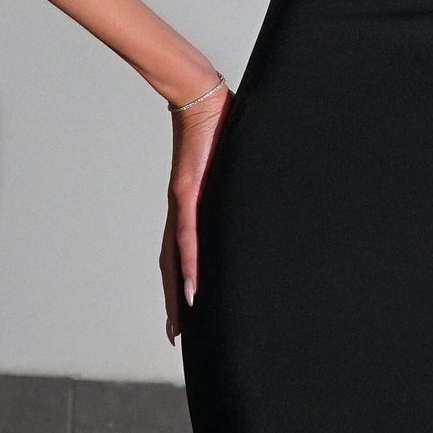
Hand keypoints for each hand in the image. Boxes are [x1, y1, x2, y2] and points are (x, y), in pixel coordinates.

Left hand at [161, 87, 233, 343]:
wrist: (202, 96)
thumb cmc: (219, 123)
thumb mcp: (232, 163)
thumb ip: (238, 180)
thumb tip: (259, 185)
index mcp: (191, 205)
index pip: (182, 252)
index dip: (181, 282)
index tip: (185, 311)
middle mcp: (181, 210)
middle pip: (172, 267)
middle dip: (174, 302)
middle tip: (176, 335)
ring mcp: (182, 204)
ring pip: (175, 261)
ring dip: (177, 295)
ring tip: (180, 325)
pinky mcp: (188, 194)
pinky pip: (187, 238)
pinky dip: (189, 266)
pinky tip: (192, 289)